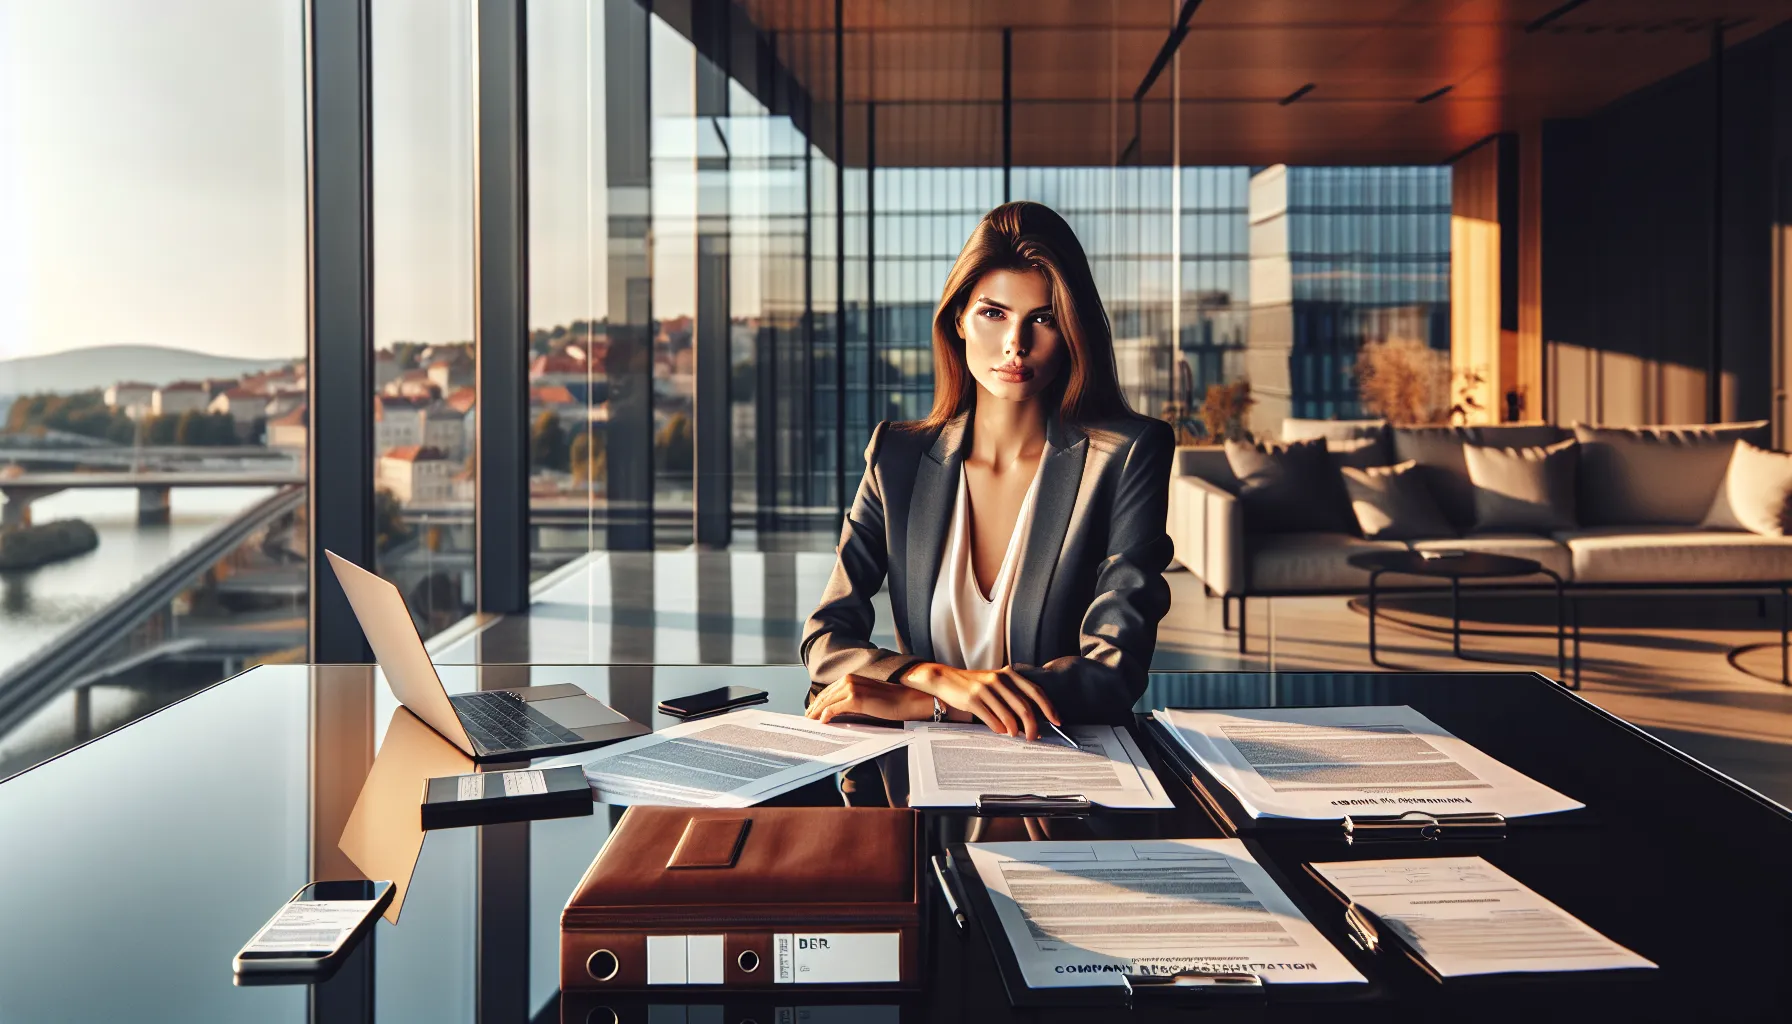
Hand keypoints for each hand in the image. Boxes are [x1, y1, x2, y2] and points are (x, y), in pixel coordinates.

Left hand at [806, 674, 934, 724]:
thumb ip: (851, 701)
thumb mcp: (867, 698)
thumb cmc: (890, 700)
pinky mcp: (855, 698)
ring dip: (817, 712)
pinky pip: (834, 708)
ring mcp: (851, 688)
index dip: (819, 701)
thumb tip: (836, 712)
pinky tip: (822, 722)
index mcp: (852, 678)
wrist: (906, 699)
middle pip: (825, 696)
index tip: (812, 711)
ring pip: (827, 702)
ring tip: (811, 722)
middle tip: (807, 718)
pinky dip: (826, 715)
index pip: (829, 691)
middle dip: (814, 708)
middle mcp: (849, 680)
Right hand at [901, 663, 1060, 740]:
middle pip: (1024, 708)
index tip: (1057, 721)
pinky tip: (999, 731)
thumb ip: (1013, 696)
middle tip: (1033, 737)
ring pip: (1009, 717)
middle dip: (1032, 726)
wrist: (946, 679)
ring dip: (1014, 731)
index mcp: (1009, 674)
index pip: (1035, 692)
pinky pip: (992, 720)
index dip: (1048, 708)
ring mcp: (986, 689)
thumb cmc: (974, 684)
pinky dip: (998, 729)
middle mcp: (999, 680)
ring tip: (1015, 735)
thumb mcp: (996, 683)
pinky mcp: (973, 700)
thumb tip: (1030, 720)